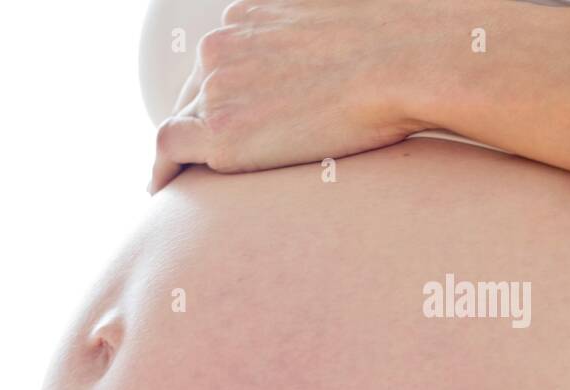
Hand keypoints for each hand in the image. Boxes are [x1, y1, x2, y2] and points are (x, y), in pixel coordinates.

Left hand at [150, 0, 569, 191]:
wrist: (410, 60)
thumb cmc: (401, 46)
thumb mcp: (347, 21)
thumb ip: (321, 36)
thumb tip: (337, 61)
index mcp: (251, 12)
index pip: (219, 59)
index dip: (215, 93)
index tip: (219, 117)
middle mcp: (224, 43)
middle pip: (194, 91)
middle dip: (195, 122)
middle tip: (194, 159)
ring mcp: (219, 87)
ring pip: (179, 120)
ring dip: (179, 151)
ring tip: (177, 182)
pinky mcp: (223, 131)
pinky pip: (166, 149)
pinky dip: (158, 170)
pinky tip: (160, 191)